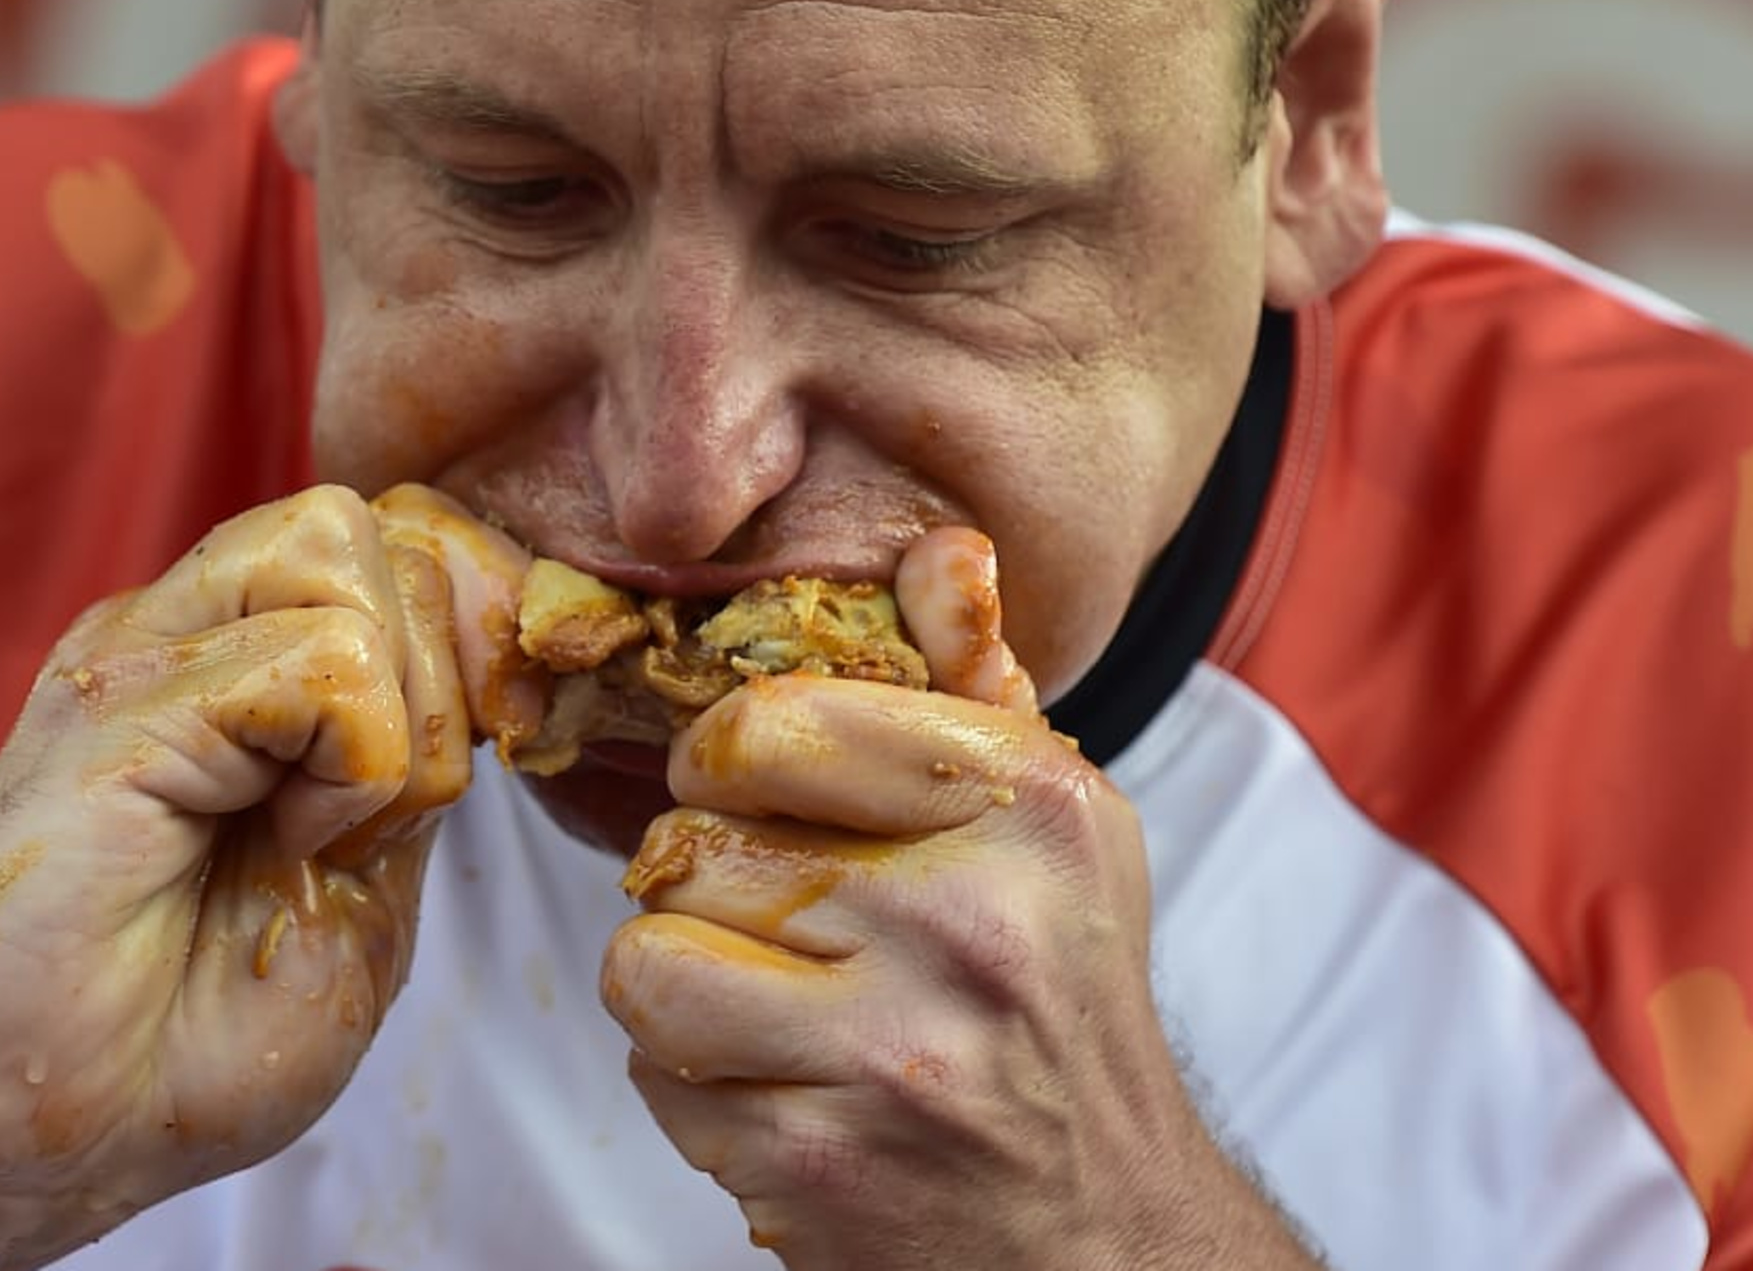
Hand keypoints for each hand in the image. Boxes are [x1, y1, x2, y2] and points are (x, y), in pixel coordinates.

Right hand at [0, 485, 519, 1263]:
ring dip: (392, 716)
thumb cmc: (170, 1045)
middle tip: (362, 824)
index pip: (400, 547)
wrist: (23, 1135)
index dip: (469, 645)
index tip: (447, 780)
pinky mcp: (121, 708)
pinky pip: (326, 659)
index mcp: (237, 665)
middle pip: (386, 533)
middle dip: (439, 681)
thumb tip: (485, 670)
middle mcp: (183, 632)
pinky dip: (353, 769)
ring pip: (354, 559)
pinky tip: (280, 849)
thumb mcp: (365, 901)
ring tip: (312, 833)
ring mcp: (142, 656)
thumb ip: (418, 774)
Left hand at [601, 531, 1301, 1270]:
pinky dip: (697, 1085)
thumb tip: (940, 550)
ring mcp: (892, 1050)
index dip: (728, 757)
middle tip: (783, 923)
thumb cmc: (1056, 1010)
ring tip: (776, 1007)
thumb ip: (977, 687)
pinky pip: (658, 1073)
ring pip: (648, 957)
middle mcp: (972, 921)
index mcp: (1029, 806)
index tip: (758, 793)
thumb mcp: (1055, 834)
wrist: (1104, 1237)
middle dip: (708, 883)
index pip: (772, 719)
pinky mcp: (818, 1161)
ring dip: (684, 985)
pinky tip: (790, 1090)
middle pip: (691, 841)